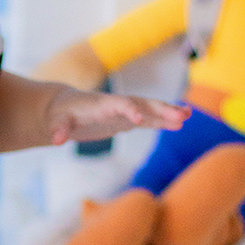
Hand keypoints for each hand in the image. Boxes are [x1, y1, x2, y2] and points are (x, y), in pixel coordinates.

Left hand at [44, 85, 188, 145]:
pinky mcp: (127, 119)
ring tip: (188, 116)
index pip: (118, 104)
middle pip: (141, 104)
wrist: (65, 106)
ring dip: (168, 112)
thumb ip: (59, 129)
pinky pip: (149, 119)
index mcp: (100, 104)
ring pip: (149, 109)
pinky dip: (163, 121)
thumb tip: (56, 141)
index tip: (140, 119)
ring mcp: (124, 111)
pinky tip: (180, 123)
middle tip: (181, 115)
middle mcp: (116, 104)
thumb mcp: (56, 121)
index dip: (129, 109)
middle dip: (160, 109)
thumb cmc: (60, 114)